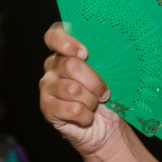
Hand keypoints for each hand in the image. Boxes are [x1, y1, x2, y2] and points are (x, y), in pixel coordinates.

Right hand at [39, 22, 123, 157]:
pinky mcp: (46, 108)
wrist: (105, 125)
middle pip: (70, 65)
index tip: (85, 53)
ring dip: (91, 100)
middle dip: (94, 81)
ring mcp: (47, 87)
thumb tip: (114, 51)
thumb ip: (105, 60)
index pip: (54, 36)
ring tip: (95, 105)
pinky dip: (86, 115)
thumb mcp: (110, 74)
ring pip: (72, 89)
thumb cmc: (107, 94)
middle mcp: (53, 66)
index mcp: (66, 52)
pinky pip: (71, 109)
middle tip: (104, 92)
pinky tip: (87, 117)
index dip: (66, 42)